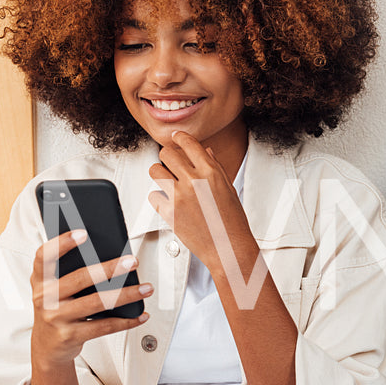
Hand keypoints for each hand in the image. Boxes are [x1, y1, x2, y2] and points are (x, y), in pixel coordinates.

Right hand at [30, 230, 150, 367]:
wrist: (46, 347)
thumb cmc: (56, 309)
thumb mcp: (53, 289)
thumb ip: (70, 272)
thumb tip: (109, 255)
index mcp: (40, 280)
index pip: (45, 257)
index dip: (62, 243)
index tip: (83, 233)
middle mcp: (45, 297)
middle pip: (80, 278)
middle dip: (110, 268)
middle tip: (132, 261)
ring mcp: (57, 318)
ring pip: (97, 303)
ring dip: (126, 294)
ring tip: (146, 288)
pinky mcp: (70, 336)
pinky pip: (104, 327)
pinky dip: (126, 321)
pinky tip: (141, 315)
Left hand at [148, 131, 259, 282]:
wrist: (229, 247)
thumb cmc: (232, 220)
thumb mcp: (228, 188)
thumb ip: (214, 167)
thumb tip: (205, 151)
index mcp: (210, 172)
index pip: (188, 143)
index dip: (179, 137)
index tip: (176, 137)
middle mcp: (193, 181)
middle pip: (166, 153)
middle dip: (167, 156)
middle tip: (170, 163)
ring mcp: (179, 197)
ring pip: (154, 170)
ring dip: (158, 173)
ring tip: (166, 181)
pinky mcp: (169, 213)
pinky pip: (153, 196)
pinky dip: (159, 198)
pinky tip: (168, 202)